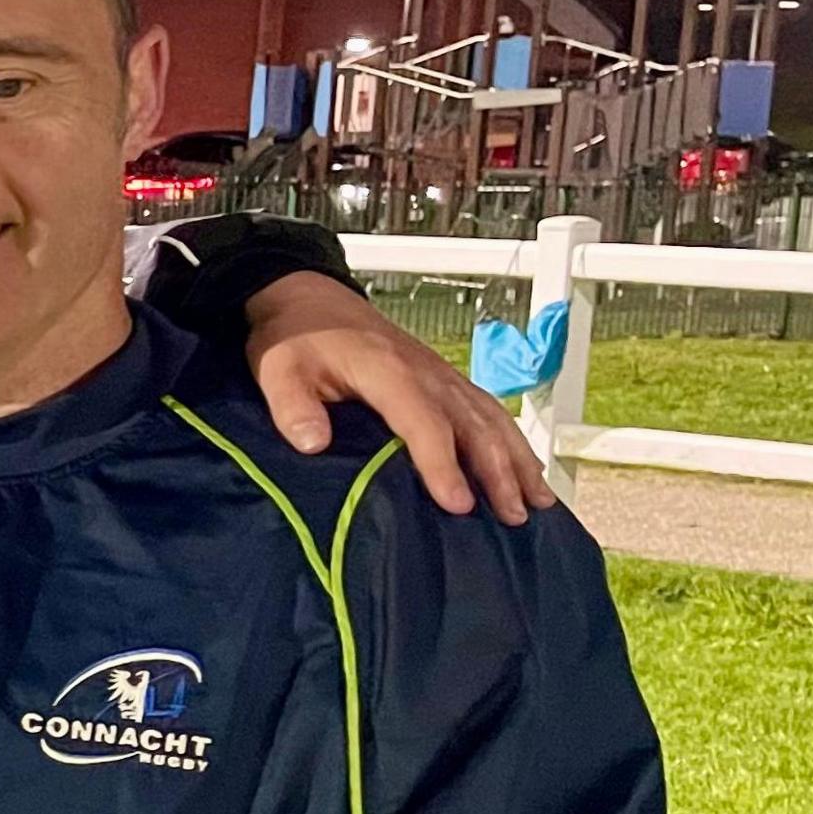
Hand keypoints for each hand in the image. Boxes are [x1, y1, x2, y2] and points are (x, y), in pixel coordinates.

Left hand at [240, 270, 552, 523]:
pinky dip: (510, 441)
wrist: (307, 298)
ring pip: (490, 418)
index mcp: (389, 372)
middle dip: (497, 471)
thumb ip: (292, 406)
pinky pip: (486, 410)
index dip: (443, 465)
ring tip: (535, 503)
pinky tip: (524, 470)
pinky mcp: (442, 378)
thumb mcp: (277, 370)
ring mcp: (439, 374)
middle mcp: (426, 373)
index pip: (424, 423)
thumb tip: (311, 443)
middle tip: (513, 516)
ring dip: (516, 460)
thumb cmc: (294, 337)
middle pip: (473, 424)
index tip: (459, 505)